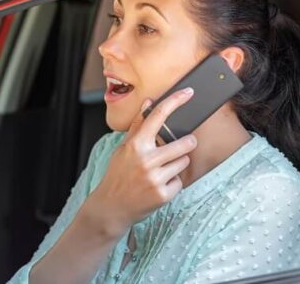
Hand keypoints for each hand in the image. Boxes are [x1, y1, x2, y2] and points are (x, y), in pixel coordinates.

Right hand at [84, 87, 197, 235]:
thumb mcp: (123, 149)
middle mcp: (146, 160)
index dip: (175, 101)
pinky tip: (158, 186)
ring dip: (177, 164)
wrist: (111, 206)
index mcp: (135, 145)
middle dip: (187, 144)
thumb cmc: (118, 174)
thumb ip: (138, 125)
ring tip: (161, 171)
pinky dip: (172, 183)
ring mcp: (155, 178)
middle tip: (181, 146)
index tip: (188, 92)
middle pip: (184, 143)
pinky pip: (179, 181)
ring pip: (184, 162)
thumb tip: (149, 102)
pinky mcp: (163, 194)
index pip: (158, 116)